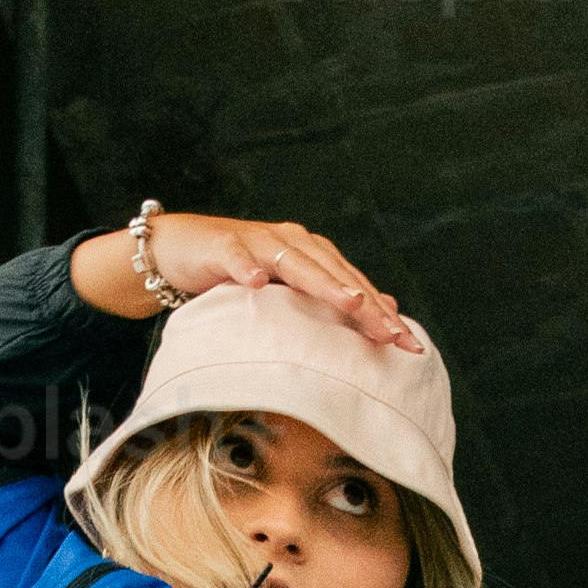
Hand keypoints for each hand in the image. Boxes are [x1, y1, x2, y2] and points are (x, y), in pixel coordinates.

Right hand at [75, 211, 414, 348]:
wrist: (179, 249)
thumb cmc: (237, 275)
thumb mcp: (285, 291)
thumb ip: (329, 299)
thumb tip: (384, 312)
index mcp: (312, 254)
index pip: (354, 286)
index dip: (382, 314)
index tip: (409, 346)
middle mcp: (292, 242)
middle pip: (335, 274)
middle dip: (365, 304)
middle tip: (391, 333)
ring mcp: (258, 242)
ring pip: (296, 263)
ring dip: (323, 281)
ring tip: (349, 302)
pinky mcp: (222, 246)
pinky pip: (236, 258)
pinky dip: (246, 268)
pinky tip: (257, 282)